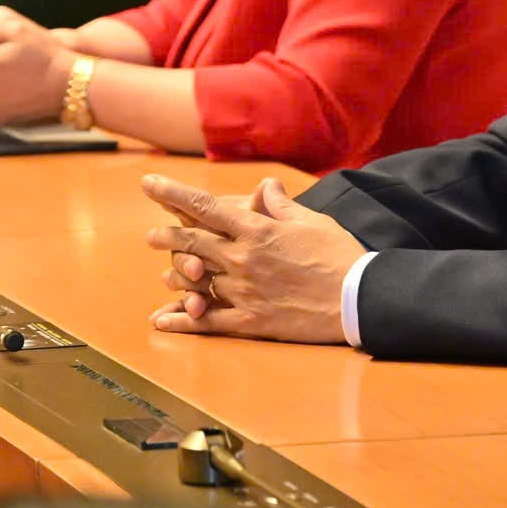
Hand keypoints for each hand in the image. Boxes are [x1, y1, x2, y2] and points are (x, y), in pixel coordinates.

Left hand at [142, 174, 360, 344]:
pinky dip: (183, 321)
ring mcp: (243, 292)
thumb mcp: (311, 220)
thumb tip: (265, 187)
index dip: (172, 194)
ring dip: (174, 276)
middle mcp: (243, 259)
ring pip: (195, 282)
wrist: (357, 298)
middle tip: (151, 235)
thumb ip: (281, 205)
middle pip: (191, 243)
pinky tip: (162, 321)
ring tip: (163, 275)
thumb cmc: (338, 254)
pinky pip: (208, 322)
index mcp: (257, 230)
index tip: (149, 184)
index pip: (204, 207)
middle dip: (166, 236)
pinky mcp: (250, 321)